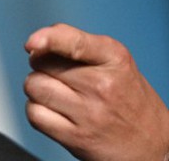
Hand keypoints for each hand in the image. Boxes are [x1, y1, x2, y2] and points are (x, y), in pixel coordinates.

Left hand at [24, 23, 168, 160]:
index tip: (32, 42)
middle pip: (42, 62)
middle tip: (62, 77)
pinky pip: (34, 114)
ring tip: (59, 95)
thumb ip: (76, 44)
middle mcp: (102, 84)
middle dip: (43, 66)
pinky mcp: (76, 137)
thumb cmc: (126, 96)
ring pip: (33, 86)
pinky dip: (37, 111)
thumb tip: (34, 43)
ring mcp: (89, 113)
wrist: (152, 144)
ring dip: (37, 88)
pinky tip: (56, 113)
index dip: (48, 39)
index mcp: (114, 58)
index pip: (74, 42)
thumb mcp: (113, 61)